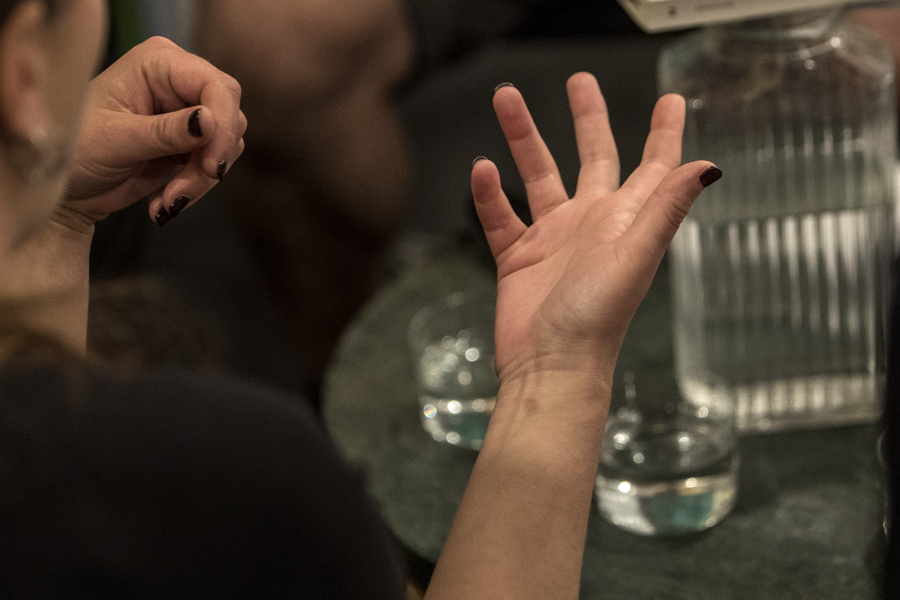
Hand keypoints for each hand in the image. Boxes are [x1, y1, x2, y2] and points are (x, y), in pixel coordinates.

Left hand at [63, 37, 246, 226]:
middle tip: (182, 191)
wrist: (67, 188)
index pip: (216, 85)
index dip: (222, 124)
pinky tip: (165, 201)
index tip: (212, 165)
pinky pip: (215, 164)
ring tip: (166, 200)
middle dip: (211, 159)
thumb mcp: (117, 140)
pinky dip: (196, 187)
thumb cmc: (74, 150)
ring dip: (202, 179)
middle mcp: (178, 82)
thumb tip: (210, 121)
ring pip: (226, 144)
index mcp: (158, 64)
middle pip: (228, 115)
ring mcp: (187, 113)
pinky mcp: (191, 143)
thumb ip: (166, 131)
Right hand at [472, 73, 719, 385]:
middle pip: (591, 156)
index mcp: (625, 220)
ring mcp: (554, 239)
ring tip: (507, 100)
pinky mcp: (519, 258)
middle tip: (580, 81)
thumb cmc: (595, 318)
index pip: (652, 166)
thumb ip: (666, 207)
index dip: (664, 133)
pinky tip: (481, 170)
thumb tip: (708, 165)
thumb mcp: (635, 255)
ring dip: (523, 137)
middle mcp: (591, 223)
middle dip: (587, 118)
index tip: (671, 100)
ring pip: (537, 175)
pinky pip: (502, 216)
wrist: (549, 364)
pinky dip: (490, 194)